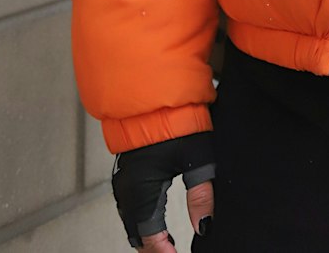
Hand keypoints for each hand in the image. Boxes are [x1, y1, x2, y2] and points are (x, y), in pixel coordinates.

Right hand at [111, 131, 214, 247]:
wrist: (156, 91)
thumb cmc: (177, 120)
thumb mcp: (197, 157)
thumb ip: (202, 195)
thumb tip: (204, 227)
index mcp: (141, 189)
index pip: (149, 234)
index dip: (162, 251)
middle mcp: (127, 188)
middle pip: (135, 232)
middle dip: (152, 247)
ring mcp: (123, 179)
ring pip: (130, 220)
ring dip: (145, 235)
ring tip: (165, 246)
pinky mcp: (126, 171)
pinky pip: (128, 206)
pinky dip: (140, 220)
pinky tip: (153, 222)